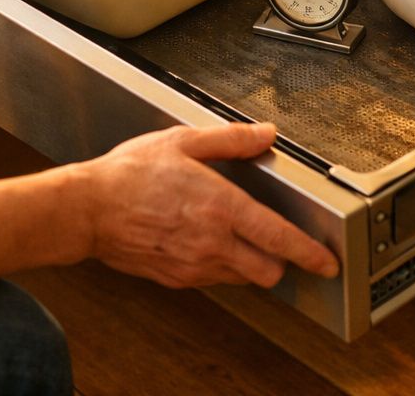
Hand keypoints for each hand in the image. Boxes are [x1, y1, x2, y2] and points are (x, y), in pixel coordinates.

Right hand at [73, 122, 339, 288]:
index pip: (279, 239)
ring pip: (242, 279)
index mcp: (221, 207)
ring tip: (235, 236)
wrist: (87, 209)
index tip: (327, 262)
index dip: (310, 254)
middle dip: (281, 261)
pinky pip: (214, 280)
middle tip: (279, 244)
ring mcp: (194, 266)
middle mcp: (212, 243)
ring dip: (249, 264)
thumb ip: (231, 140)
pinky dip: (221, 267)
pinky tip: (205, 242)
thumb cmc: (129, 174)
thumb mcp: (183, 141)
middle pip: (269, 272)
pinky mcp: (176, 279)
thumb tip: (266, 134)